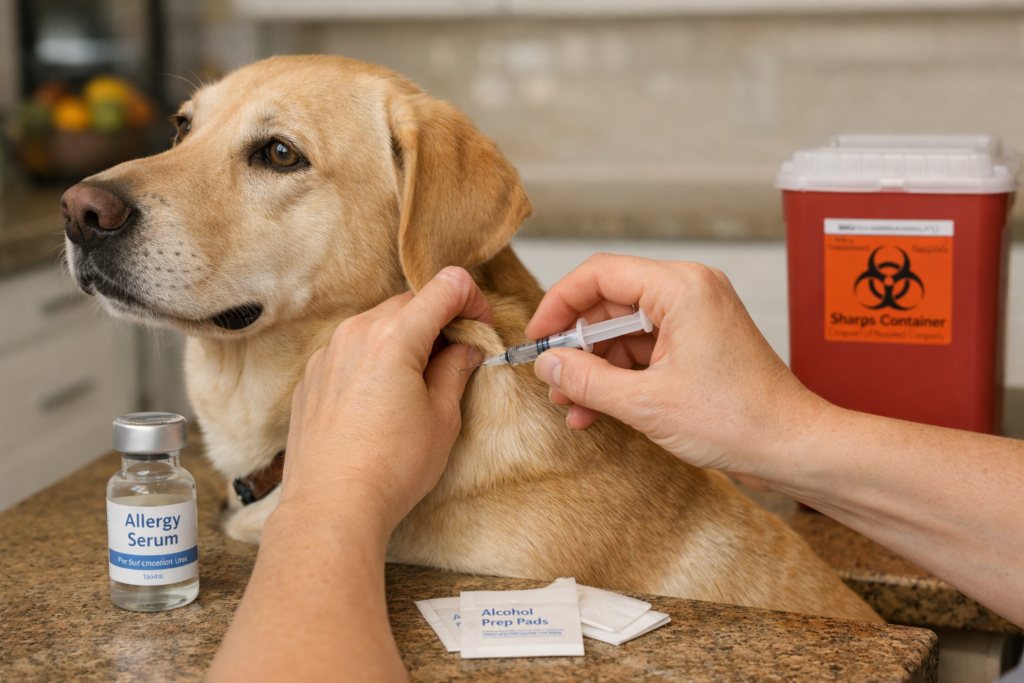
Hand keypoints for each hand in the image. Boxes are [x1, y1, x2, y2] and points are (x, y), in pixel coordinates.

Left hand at [279, 266, 489, 534]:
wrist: (331, 507)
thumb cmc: (389, 468)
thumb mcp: (442, 417)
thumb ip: (455, 369)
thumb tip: (465, 348)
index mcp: (394, 337)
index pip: (445, 287)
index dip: (472, 300)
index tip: (480, 325)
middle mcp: (355, 334)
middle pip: (409, 302)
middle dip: (439, 319)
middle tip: (458, 353)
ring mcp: (327, 354)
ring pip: (377, 324)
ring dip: (405, 338)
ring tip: (420, 380)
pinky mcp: (312, 377)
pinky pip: (350, 350)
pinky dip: (374, 358)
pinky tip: (384, 398)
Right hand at [526, 254, 824, 486]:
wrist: (794, 447)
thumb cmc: (740, 420)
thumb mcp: (647, 404)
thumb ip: (587, 380)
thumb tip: (548, 363)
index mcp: (681, 288)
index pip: (600, 275)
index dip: (559, 305)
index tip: (537, 338)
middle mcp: (689, 292)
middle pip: (609, 302)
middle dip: (576, 344)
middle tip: (551, 379)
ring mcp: (696, 318)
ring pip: (624, 330)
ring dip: (595, 367)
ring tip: (571, 404)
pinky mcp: (698, 344)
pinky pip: (644, 350)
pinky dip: (619, 377)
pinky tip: (596, 410)